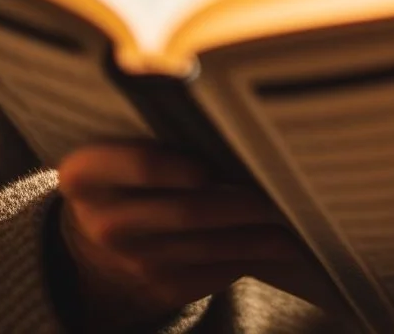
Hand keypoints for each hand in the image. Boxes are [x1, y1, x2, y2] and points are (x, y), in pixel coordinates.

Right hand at [57, 143, 344, 331]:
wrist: (92, 243)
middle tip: (292, 178)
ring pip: (214, 244)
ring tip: (305, 209)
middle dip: (247, 197)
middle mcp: (106, 222)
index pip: (142, 163)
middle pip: (190, 209)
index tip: (231, 150)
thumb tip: (232, 107)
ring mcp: (135, 261)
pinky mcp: (163, 287)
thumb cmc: (126, 172)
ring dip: (264, 231)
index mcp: (88, 173)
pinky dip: (256, 254)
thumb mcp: (118, 145)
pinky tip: (287, 240)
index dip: (189, 161)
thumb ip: (160, 126)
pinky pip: (218, 269)